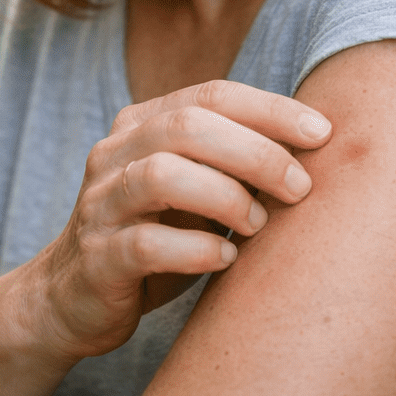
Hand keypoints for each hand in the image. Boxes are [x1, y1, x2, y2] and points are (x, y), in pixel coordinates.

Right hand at [21, 80, 331, 360]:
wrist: (72, 300)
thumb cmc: (156, 235)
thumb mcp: (195, 189)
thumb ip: (235, 161)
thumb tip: (320, 145)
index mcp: (142, 124)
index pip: (212, 94)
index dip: (272, 109)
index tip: (323, 133)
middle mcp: (115, 154)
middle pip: (189, 126)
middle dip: (257, 152)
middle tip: (300, 187)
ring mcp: (100, 205)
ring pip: (162, 176)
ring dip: (226, 197)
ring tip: (260, 224)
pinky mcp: (96, 260)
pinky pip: (145, 244)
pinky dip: (197, 250)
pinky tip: (227, 259)